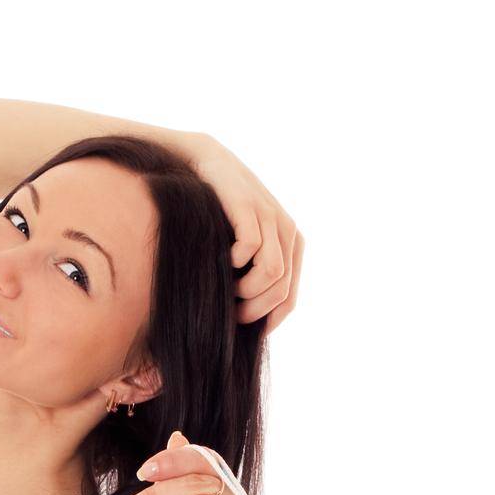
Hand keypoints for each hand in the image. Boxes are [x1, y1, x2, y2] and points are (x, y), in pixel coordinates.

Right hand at [188, 133, 303, 331]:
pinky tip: (221, 260)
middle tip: (229, 314)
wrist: (203, 166)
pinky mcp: (250, 207)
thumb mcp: (241, 248)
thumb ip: (254, 275)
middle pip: (280, 291)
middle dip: (253, 310)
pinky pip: (251, 249)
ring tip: (226, 288)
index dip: (266, 321)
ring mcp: (271, 217)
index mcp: (291, 245)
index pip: (288, 299)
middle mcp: (287, 231)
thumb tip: (249, 322)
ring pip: (272, 274)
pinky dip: (234, 263)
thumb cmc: (218, 216)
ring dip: (245, 291)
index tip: (241, 329)